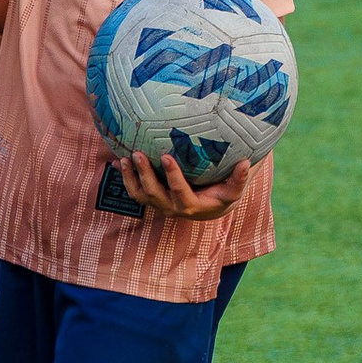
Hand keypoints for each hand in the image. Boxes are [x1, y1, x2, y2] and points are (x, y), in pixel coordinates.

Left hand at [110, 148, 253, 219]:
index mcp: (191, 206)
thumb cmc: (223, 195)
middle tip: (137, 153)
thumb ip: (239, 179)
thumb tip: (246, 163)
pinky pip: (134, 191)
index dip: (172, 176)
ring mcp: (159, 204)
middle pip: (153, 194)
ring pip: (139, 195)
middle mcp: (172, 208)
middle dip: (144, 174)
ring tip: (122, 158)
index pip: (179, 192)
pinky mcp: (151, 199)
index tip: (166, 156)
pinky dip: (124, 178)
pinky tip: (115, 162)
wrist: (210, 207)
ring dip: (129, 177)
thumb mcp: (233, 191)